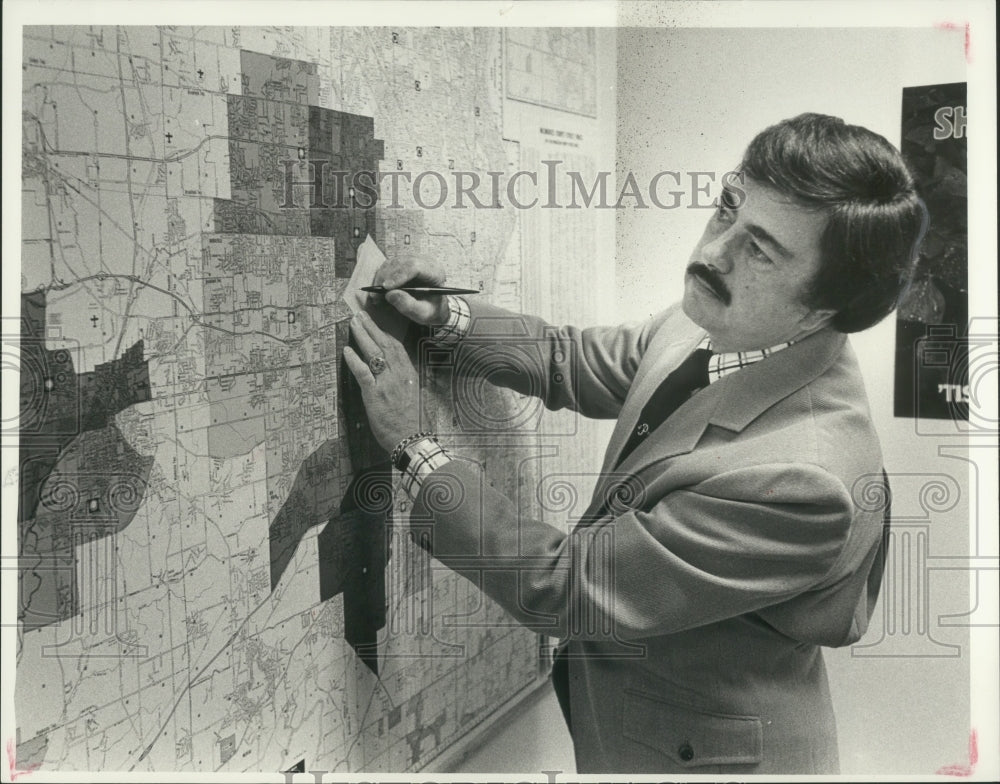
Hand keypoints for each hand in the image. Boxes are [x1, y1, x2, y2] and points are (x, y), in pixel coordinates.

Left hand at [342, 311, 420, 451]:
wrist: (412, 439)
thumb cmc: (413, 422)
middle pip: (385, 344)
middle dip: (372, 328)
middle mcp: (399, 375)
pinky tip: (347, 350)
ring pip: (374, 353)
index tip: (376, 324)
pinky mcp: (375, 394)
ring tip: (353, 324)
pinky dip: (354, 360)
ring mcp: (387, 383)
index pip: (396, 347)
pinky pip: (363, 373)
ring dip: (362, 336)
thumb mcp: (414, 396)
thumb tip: (394, 373)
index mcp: (409, 374)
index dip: (384, 333)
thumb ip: (404, 382)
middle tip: (360, 315)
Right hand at [371, 258, 450, 325]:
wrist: (433, 306)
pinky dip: (380, 278)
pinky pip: (387, 266)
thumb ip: (409, 306)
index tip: (386, 287)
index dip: (399, 275)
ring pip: (391, 263)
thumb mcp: (423, 313)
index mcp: (435, 272)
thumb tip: (390, 294)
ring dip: (380, 279)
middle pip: (401, 263)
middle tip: (375, 295)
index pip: (415, 267)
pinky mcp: (403, 263)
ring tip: (376, 297)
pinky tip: (378, 292)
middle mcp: (424, 262)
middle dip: (385, 278)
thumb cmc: (431, 309)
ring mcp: (412, 260)